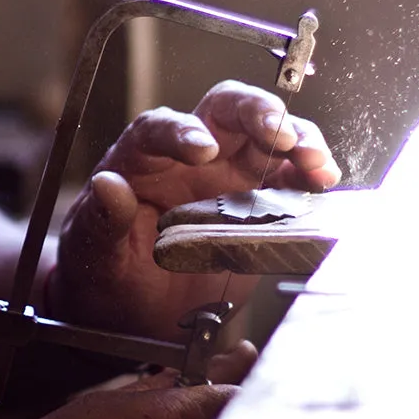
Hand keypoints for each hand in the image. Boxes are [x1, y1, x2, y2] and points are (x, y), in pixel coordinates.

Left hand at [52, 80, 340, 341]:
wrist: (132, 309)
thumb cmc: (105, 272)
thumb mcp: (95, 253)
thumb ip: (101, 220)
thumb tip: (108, 185)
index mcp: (141, 158)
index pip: (159, 128)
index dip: (182, 132)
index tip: (203, 152)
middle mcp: (190, 155)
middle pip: (225, 109)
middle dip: (256, 113)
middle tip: (278, 134)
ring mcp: (228, 174)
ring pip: (266, 135)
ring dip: (295, 139)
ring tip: (314, 161)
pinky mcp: (259, 200)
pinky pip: (289, 176)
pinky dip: (309, 175)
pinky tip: (323, 182)